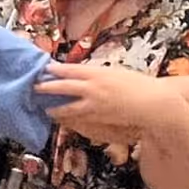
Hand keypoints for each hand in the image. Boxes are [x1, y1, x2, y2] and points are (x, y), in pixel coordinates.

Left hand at [36, 63, 174, 145]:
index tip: (46, 68)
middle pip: (64, 85)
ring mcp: (95, 102)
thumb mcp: (118, 74)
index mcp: (99, 72)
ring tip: (44, 107)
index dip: (56, 69)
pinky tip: (61, 119)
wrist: (154, 102)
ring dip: (54, 106)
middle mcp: (94, 85)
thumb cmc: (140, 86)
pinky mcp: (99, 116)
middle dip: (47, 86)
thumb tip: (87, 75)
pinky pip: (79, 117)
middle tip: (34, 86)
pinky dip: (68, 118)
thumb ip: (101, 75)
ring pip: (68, 104)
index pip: (71, 69)